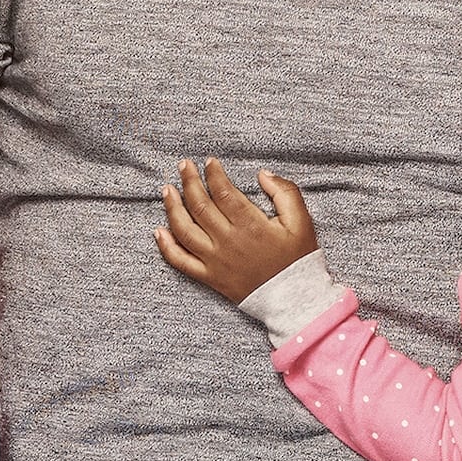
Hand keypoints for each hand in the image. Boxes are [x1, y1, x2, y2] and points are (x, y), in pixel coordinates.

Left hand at [155, 158, 318, 303]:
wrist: (293, 299)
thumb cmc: (297, 259)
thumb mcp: (302, 221)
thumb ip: (285, 192)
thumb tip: (262, 174)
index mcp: (250, 225)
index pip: (223, 192)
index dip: (214, 174)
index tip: (210, 162)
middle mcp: (228, 242)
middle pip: (200, 206)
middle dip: (189, 181)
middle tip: (184, 166)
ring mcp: (215, 261)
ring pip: (185, 230)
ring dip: (172, 207)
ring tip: (167, 190)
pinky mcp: (209, 277)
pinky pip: (181, 262)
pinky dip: (166, 247)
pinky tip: (159, 231)